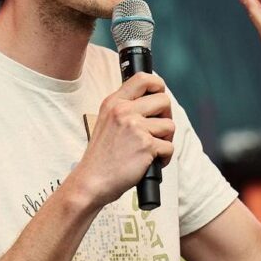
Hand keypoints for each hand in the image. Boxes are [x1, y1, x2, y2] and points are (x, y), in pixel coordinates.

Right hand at [74, 72, 173, 208]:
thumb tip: (154, 104)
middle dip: (166, 117)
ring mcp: (135, 127)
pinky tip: (150, 163)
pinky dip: (164, 158)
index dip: (158, 85)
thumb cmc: (101, 157)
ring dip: (165, 140)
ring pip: (169, 125)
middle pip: (163, 100)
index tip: (159, 96)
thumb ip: (125, 110)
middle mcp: (123, 111)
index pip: (143, 78)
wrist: (91, 181)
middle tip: (157, 131)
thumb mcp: (106, 123)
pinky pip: (169, 147)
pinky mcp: (146, 145)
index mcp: (114, 103)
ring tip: (151, 151)